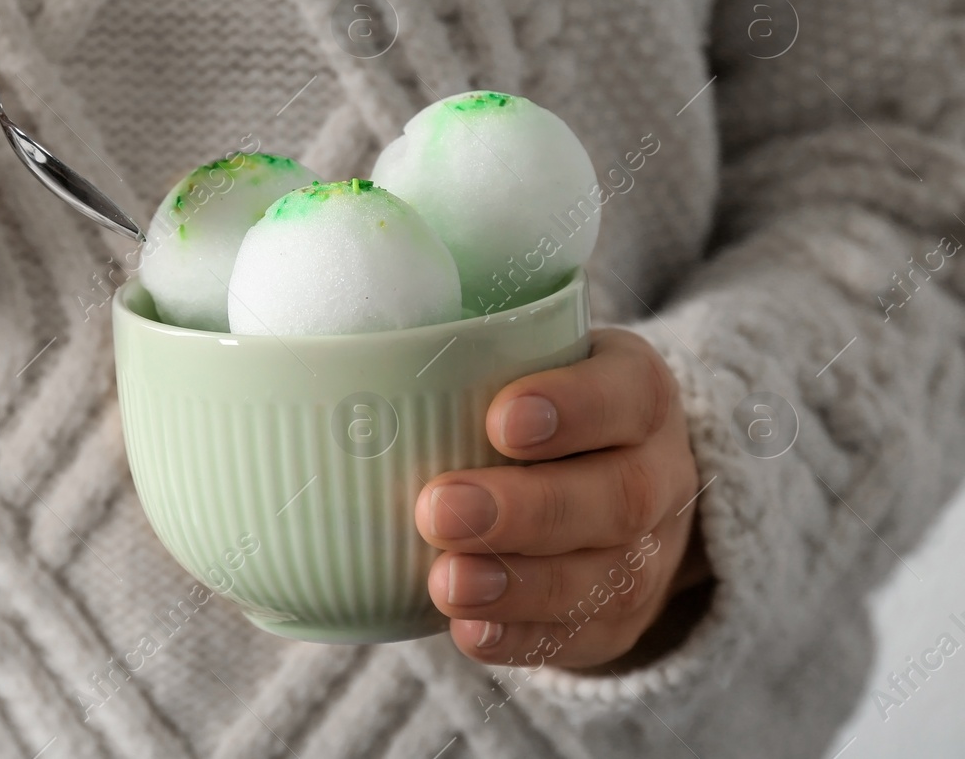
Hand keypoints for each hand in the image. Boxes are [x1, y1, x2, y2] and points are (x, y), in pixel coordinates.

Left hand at [417, 328, 708, 669]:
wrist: (614, 480)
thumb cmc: (543, 403)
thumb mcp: (530, 358)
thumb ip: (466, 352)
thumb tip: (333, 353)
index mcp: (638, 394)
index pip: (626, 395)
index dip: (573, 408)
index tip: (499, 420)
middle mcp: (657, 473)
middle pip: (617, 496)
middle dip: (525, 509)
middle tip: (439, 509)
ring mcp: (647, 552)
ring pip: (604, 575)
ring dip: (518, 584)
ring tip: (445, 582)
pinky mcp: (620, 616)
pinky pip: (582, 635)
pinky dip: (522, 637)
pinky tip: (469, 632)